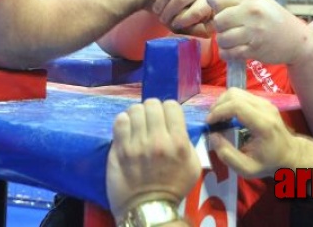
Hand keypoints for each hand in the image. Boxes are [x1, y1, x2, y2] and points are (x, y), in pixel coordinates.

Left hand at [106, 99, 200, 219]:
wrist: (149, 208)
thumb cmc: (174, 188)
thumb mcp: (193, 166)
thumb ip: (187, 142)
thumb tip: (175, 124)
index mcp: (178, 143)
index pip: (171, 106)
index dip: (169, 110)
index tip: (166, 118)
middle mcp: (158, 140)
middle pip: (152, 104)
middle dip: (152, 110)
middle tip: (151, 121)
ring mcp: (137, 144)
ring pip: (135, 110)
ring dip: (137, 115)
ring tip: (138, 125)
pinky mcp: (120, 149)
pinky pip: (120, 121)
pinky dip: (124, 121)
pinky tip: (127, 129)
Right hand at [151, 0, 222, 33]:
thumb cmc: (189, 8)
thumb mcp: (195, 22)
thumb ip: (200, 29)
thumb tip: (208, 33)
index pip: (197, 11)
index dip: (183, 20)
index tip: (173, 25)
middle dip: (169, 11)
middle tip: (162, 19)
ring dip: (161, 1)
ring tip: (157, 10)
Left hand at [206, 0, 312, 64]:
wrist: (297, 40)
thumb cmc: (272, 19)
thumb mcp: (257, 2)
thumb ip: (233, 0)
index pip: (219, 1)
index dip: (217, 10)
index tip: (224, 16)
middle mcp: (252, 12)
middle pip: (218, 21)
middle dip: (219, 28)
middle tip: (228, 30)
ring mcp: (254, 31)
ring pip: (222, 38)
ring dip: (223, 43)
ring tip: (231, 41)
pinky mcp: (255, 49)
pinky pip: (230, 53)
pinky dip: (227, 54)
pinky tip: (233, 52)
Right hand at [206, 88, 301, 178]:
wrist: (290, 155)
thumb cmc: (270, 163)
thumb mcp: (247, 169)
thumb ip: (228, 155)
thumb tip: (213, 136)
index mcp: (263, 124)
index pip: (236, 106)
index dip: (219, 111)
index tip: (209, 123)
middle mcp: (265, 108)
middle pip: (234, 94)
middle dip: (218, 106)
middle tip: (211, 121)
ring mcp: (265, 102)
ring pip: (236, 91)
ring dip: (222, 102)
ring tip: (218, 117)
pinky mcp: (263, 101)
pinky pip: (241, 95)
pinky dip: (229, 102)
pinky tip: (227, 115)